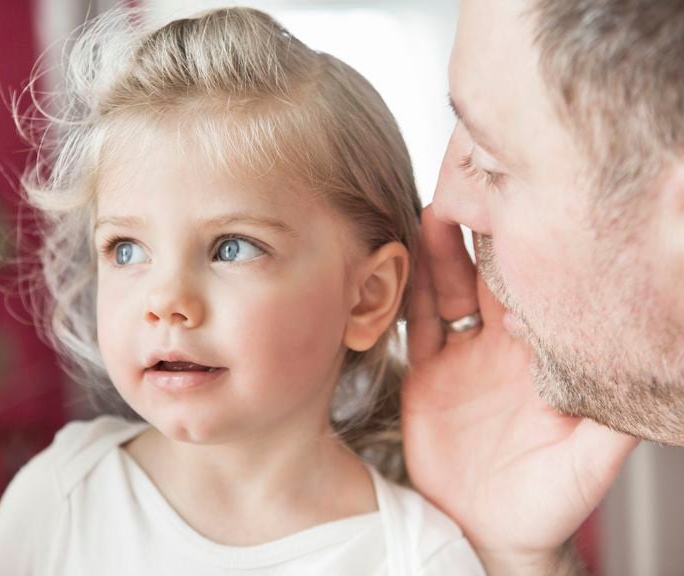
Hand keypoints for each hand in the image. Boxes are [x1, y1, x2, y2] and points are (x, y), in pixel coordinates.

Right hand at [401, 206, 638, 573]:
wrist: (487, 528)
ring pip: (453, 287)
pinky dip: (412, 292)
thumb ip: (610, 414)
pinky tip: (407, 259)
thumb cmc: (548, 500)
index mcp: (546, 356)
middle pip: (494, 273)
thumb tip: (645, 365)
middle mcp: (506, 346)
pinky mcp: (429, 371)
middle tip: (479, 185)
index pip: (541, 288)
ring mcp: (465, 355)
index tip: (528, 207)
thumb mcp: (590, 460)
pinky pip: (419, 323)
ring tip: (439, 208)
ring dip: (445, 250)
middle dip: (488, 230)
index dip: (533, 248)